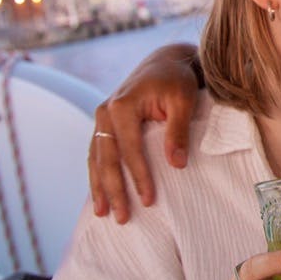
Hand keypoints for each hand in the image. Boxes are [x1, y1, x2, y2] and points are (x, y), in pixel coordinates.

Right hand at [88, 43, 201, 222]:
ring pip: (96, 159)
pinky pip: (97, 154)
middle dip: (113, 190)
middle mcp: (105, 112)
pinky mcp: (104, 124)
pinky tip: (100, 195)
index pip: (130, 149)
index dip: (139, 176)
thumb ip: (178, 130)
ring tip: (103, 214)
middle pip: (106, 159)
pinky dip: (97, 175)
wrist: (165, 61)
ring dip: (99, 187)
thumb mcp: (184, 100)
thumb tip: (176, 165)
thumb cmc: (177, 80)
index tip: (149, 200)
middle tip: (122, 218)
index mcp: (122, 105)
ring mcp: (101, 119)